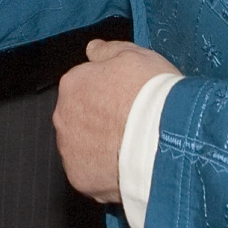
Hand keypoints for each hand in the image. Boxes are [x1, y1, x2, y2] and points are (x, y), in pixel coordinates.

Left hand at [54, 39, 173, 203]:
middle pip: (79, 117)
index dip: (108, 93)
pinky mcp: (79, 178)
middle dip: (99, 120)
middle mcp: (63, 116)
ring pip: (82, 146)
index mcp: (73, 84)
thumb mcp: (136, 56)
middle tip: (129, 125)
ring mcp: (69, 149)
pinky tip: (125, 167)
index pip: (83, 86)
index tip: (126, 100)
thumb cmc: (152, 96)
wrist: (164, 140)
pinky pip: (89, 173)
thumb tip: (93, 49)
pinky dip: (103, 172)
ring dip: (99, 147)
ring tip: (129, 148)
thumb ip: (108, 51)